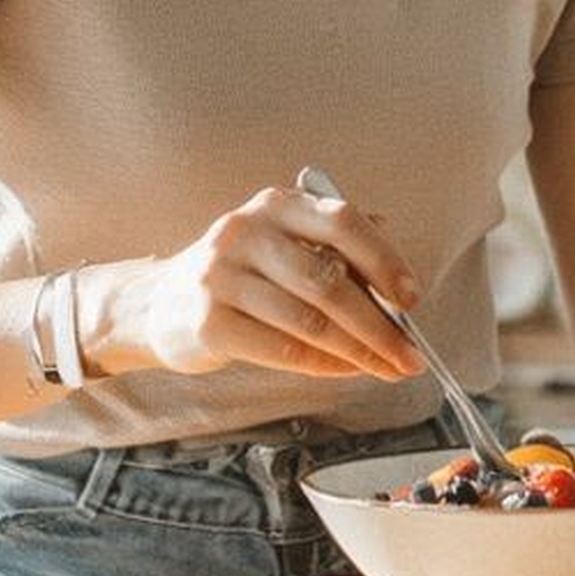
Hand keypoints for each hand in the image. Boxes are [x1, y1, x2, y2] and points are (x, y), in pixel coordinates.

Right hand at [104, 185, 427, 380]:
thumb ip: (339, 249)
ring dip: (358, 353)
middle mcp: (247, 231)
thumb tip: (402, 284)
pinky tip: (345, 372)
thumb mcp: (286, 242)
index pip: (342, 222)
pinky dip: (323, 365)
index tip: (413, 300)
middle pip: (330, 282)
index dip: (384, 261)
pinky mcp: (209, 321)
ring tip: (386, 369)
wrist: (161, 302)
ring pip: (310, 322)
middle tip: (410, 356)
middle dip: (380, 327)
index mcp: (278, 203)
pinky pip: (282, 349)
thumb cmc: (244, 274)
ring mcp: (223, 276)